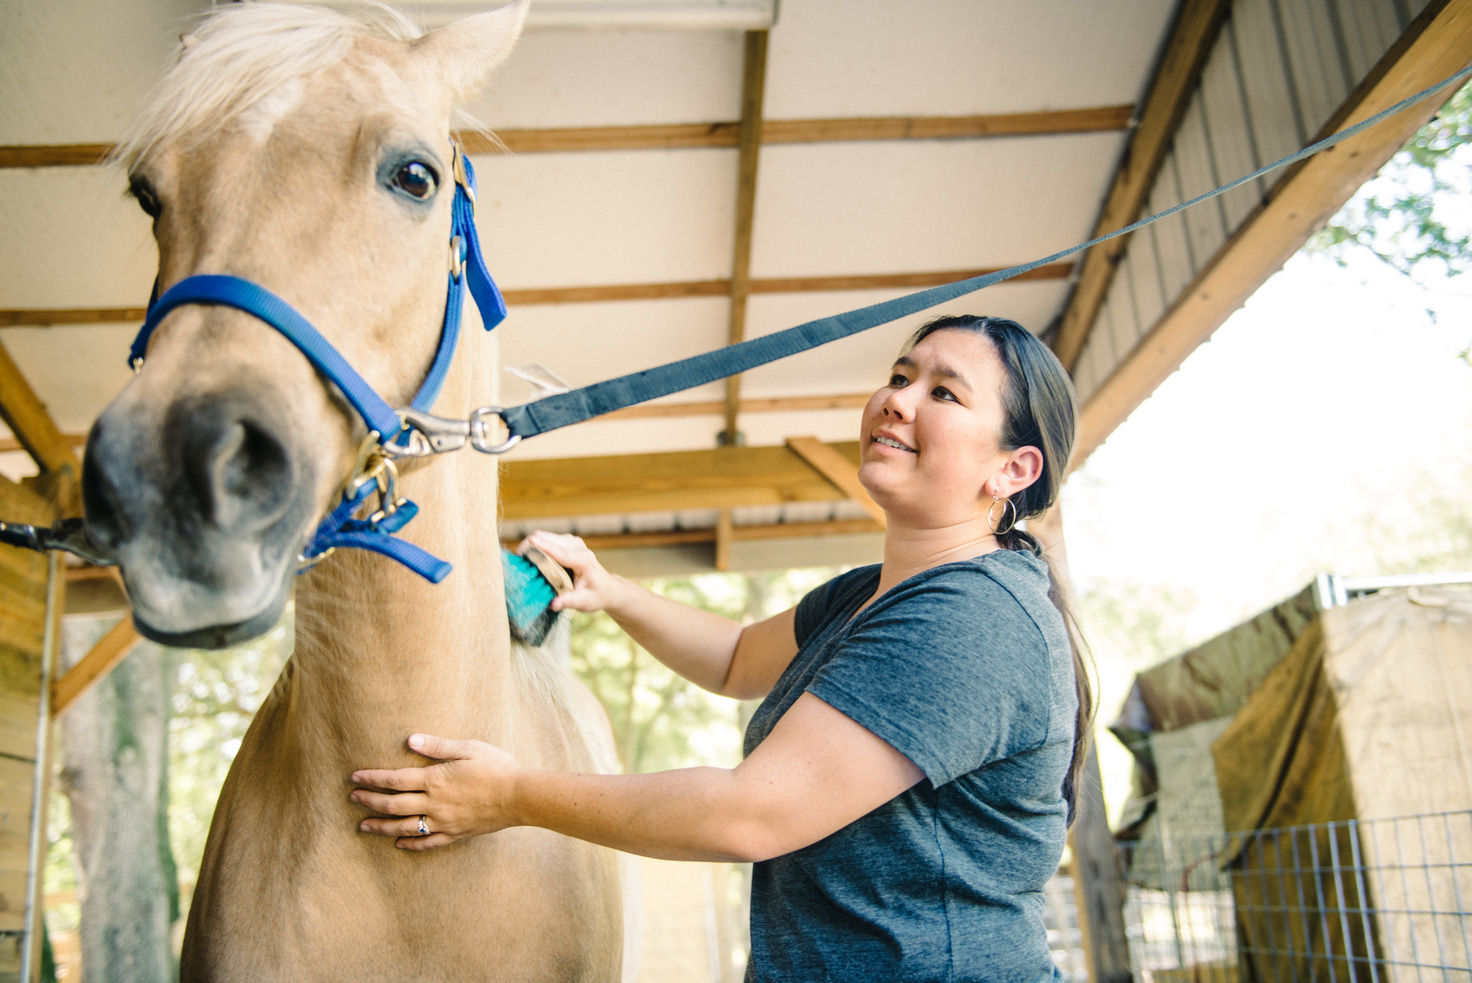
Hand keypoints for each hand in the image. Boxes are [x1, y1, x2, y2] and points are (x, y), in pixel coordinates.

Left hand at [350, 734, 522, 850]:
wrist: (519, 796)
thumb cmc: (496, 767)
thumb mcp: (468, 748)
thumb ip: (437, 746)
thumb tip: (409, 739)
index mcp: (435, 780)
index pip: (395, 779)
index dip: (372, 779)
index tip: (355, 778)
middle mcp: (434, 804)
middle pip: (393, 804)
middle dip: (370, 802)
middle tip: (352, 799)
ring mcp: (443, 822)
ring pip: (404, 827)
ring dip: (381, 826)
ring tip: (363, 826)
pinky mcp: (455, 834)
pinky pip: (427, 842)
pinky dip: (410, 844)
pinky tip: (398, 844)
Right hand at [520, 530, 623, 613]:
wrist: (606, 588)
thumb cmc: (596, 596)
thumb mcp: (585, 602)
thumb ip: (569, 602)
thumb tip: (553, 604)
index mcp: (584, 560)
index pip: (560, 552)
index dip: (543, 547)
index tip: (527, 544)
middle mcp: (578, 546)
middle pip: (548, 538)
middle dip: (530, 546)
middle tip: (516, 560)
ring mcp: (572, 541)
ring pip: (545, 535)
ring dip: (531, 545)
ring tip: (520, 560)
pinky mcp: (566, 541)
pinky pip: (546, 538)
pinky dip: (536, 545)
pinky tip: (529, 557)